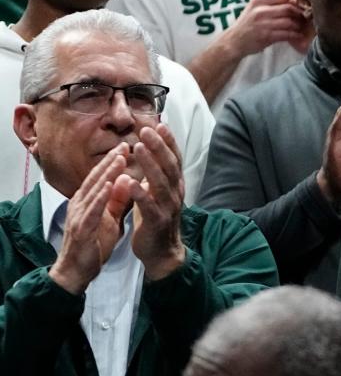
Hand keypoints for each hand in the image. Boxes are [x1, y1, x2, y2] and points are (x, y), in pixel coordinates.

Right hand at [48, 145, 130, 294]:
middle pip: (96, 179)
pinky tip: (108, 186)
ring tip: (119, 158)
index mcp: (88, 201)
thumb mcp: (110, 218)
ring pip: (93, 190)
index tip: (127, 147)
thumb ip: (117, 200)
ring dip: (106, 174)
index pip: (101, 178)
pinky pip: (91, 211)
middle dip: (110, 161)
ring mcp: (79, 216)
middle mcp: (81, 204)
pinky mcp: (82, 229)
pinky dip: (99, 197)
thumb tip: (124, 179)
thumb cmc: (94, 243)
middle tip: (124, 145)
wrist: (77, 271)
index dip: (113, 162)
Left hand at [125, 124, 186, 280]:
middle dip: (159, 147)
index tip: (161, 124)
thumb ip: (155, 173)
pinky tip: (131, 182)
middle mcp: (176, 193)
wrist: (162, 252)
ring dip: (150, 164)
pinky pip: (149, 206)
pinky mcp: (157, 222)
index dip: (169, 142)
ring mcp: (168, 208)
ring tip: (139, 148)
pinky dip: (141, 194)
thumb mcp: (157, 192)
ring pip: (161, 182)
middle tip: (147, 129)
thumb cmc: (155, 218)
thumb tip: (150, 150)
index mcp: (175, 185)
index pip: (174, 159)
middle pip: (169, 166)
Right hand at [224, 0, 312, 58]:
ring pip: (289, 21)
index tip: (304, 5)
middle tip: (308, 17)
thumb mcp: (255, 8)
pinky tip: (298, 35)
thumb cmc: (248, 24)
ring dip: (298, 25)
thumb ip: (270, 2)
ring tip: (303, 27)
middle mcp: (260, 10)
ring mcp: (263, 23)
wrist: (234, 41)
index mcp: (259, 0)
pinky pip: (286, 34)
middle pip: (289, 8)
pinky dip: (294, 35)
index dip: (296, 1)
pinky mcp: (266, 36)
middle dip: (300, 13)